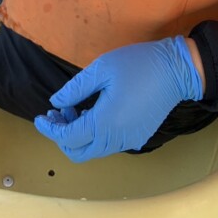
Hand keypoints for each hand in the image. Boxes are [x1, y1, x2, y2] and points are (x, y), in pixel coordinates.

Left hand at [34, 36, 203, 160]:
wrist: (176, 70)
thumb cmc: (137, 65)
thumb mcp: (100, 70)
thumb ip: (75, 89)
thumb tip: (56, 102)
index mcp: (104, 123)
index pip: (68, 137)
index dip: (50, 128)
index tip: (40, 116)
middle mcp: (116, 139)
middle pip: (79, 152)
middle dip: (62, 135)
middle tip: (58, 112)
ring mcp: (129, 140)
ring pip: (94, 149)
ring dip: (79, 134)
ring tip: (74, 108)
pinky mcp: (138, 136)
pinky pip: (109, 143)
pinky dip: (95, 133)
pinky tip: (93, 111)